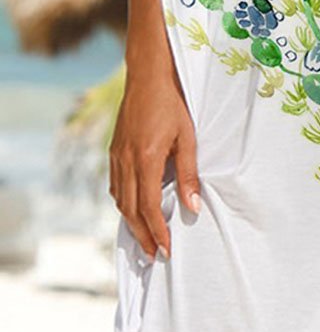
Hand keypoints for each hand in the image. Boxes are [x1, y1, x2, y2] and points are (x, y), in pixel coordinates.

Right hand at [108, 62, 200, 261]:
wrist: (148, 76)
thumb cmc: (173, 104)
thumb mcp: (188, 138)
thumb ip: (189, 174)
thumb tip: (193, 207)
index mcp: (145, 158)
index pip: (148, 207)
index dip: (157, 232)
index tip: (166, 250)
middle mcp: (125, 161)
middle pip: (130, 210)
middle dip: (142, 236)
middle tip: (154, 256)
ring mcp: (116, 156)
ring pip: (119, 200)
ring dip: (131, 223)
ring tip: (145, 239)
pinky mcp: (114, 151)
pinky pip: (115, 186)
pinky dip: (124, 204)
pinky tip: (134, 209)